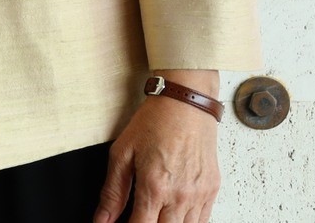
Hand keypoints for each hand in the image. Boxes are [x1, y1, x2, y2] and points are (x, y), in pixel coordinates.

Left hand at [94, 75, 221, 222]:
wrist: (185, 104)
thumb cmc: (154, 123)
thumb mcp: (122, 154)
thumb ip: (112, 192)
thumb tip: (102, 219)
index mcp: (155, 187)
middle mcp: (180, 195)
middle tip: (139, 216)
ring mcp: (199, 195)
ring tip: (155, 213)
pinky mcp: (212, 190)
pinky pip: (202, 221)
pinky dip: (187, 222)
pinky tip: (174, 214)